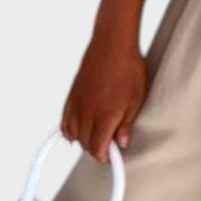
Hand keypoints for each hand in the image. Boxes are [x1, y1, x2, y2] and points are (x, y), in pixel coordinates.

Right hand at [61, 23, 147, 163]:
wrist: (113, 44)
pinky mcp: (72, 95)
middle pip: (85, 144)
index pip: (98, 149)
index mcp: (105, 116)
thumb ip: (126, 124)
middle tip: (107, 147)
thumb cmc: (129, 68)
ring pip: (72, 134)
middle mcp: (87, 113)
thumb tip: (121, 143)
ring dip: (82, 141)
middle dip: (95, 149)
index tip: (111, 157)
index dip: (104, 157)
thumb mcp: (136, 99)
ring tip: (95, 138)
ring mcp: (77, 104)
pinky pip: (64, 120)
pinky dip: (68, 130)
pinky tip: (74, 133)